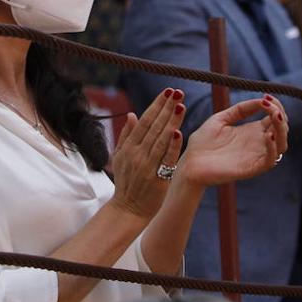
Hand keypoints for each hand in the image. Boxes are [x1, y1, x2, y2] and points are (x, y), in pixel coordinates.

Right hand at [108, 88, 185, 219]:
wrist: (127, 210)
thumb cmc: (126, 183)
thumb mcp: (120, 157)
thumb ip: (126, 136)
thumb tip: (133, 114)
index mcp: (129, 147)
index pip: (145, 121)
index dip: (156, 105)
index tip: (167, 92)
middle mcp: (138, 154)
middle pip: (154, 126)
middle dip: (166, 108)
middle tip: (177, 92)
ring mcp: (147, 166)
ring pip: (161, 139)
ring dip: (171, 121)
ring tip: (180, 105)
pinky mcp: (157, 178)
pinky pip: (166, 159)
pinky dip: (172, 146)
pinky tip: (179, 132)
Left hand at [178, 95, 287, 186]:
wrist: (190, 163)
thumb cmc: (203, 142)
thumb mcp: (221, 118)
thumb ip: (240, 109)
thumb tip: (261, 100)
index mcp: (252, 131)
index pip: (274, 118)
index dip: (276, 105)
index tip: (266, 96)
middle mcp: (257, 143)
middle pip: (282, 130)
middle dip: (281, 115)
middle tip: (269, 104)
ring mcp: (255, 156)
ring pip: (282, 145)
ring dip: (282, 129)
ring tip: (274, 115)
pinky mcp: (251, 168)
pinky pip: (270, 160)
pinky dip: (273, 147)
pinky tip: (267, 134)